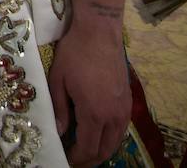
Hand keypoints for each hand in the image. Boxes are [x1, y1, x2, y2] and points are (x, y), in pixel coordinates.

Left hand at [48, 23, 129, 166]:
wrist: (100, 31)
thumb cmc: (75, 53)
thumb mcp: (58, 80)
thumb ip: (59, 108)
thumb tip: (59, 132)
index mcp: (94, 113)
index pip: (87, 147)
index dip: (76, 158)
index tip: (64, 159)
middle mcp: (113, 115)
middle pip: (105, 149)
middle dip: (89, 159)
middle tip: (74, 159)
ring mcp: (124, 108)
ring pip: (116, 141)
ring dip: (101, 150)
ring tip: (84, 150)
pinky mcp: (128, 100)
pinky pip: (121, 128)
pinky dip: (110, 137)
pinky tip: (98, 133)